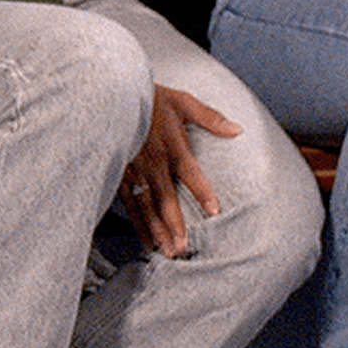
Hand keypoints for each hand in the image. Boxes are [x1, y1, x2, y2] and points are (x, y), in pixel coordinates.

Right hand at [120, 85, 241, 258]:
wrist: (110, 95)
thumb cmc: (149, 98)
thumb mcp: (182, 102)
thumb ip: (210, 118)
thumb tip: (237, 129)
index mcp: (170, 145)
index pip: (189, 171)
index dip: (201, 191)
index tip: (214, 211)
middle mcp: (152, 162)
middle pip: (164, 198)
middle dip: (174, 225)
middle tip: (182, 248)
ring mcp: (134, 171)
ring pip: (146, 207)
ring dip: (157, 231)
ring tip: (168, 253)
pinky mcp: (120, 176)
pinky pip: (130, 205)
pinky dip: (139, 225)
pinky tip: (147, 243)